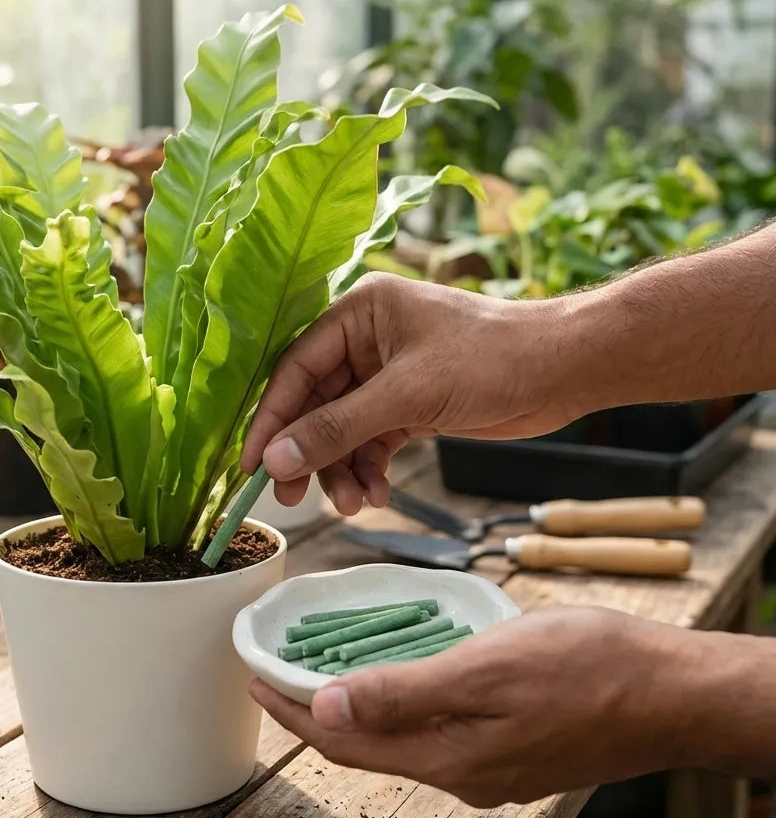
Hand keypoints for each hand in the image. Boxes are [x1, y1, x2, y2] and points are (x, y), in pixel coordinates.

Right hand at [241, 274, 574, 514]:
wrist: (564, 369)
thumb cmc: (490, 359)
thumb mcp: (406, 395)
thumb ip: (338, 428)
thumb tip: (276, 459)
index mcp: (358, 313)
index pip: (296, 369)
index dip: (272, 419)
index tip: (253, 466)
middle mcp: (367, 340)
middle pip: (316, 403)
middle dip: (310, 452)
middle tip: (292, 497)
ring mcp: (389, 374)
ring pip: (344, 429)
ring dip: (343, 469)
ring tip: (356, 504)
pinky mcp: (411, 404)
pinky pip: (373, 440)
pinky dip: (371, 468)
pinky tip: (379, 493)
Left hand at [250, 608, 716, 807]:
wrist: (672, 692)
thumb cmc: (586, 670)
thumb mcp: (485, 668)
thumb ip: (403, 692)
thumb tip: (326, 707)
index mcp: (448, 758)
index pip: (343, 740)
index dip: (292, 711)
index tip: (254, 679)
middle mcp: (462, 772)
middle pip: (365, 745)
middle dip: (313, 712)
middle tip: (276, 675)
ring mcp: (489, 765)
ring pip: (400, 739)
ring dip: (355, 708)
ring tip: (323, 673)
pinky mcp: (512, 749)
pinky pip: (434, 730)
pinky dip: (400, 705)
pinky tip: (397, 677)